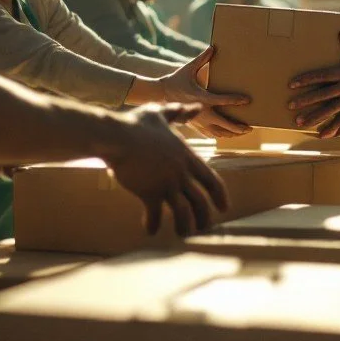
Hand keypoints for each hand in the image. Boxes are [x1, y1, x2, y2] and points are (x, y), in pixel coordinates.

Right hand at [102, 103, 229, 236]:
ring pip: (183, 213)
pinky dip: (153, 224)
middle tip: (204, 228)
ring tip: (183, 234)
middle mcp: (181, 172)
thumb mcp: (159, 114)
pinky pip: (155, 214)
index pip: (212, 180)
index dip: (221, 196)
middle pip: (200, 202)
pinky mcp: (148, 192)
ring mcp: (166, 184)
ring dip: (185, 227)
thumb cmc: (135, 124)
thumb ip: (179, 112)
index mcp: (186, 156)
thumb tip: (196, 106)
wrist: (115, 136)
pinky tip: (150, 231)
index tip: (224, 208)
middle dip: (204, 218)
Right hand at [163, 46, 251, 138]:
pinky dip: (219, 135)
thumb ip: (202, 59)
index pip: (223, 100)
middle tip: (249, 127)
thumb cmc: (176, 80)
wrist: (160, 94)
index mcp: (202, 97)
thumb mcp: (188, 68)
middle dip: (238, 127)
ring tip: (241, 132)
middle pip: (224, 124)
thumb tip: (212, 47)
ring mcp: (197, 121)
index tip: (247, 100)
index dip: (236, 100)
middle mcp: (201, 112)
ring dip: (230, 134)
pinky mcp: (193, 125)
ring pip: (218, 133)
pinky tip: (226, 135)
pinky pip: (209, 134)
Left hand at [287, 31, 339, 137]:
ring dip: (314, 117)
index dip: (305, 80)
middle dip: (304, 101)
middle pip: (321, 94)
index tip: (291, 84)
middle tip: (289, 106)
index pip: (321, 76)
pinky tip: (322, 134)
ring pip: (330, 110)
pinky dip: (332, 128)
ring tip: (300, 123)